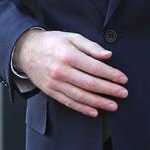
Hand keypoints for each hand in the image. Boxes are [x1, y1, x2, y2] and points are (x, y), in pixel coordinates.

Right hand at [13, 28, 127, 116]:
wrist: (26, 50)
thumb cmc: (52, 43)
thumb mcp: (71, 37)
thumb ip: (91, 46)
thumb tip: (108, 55)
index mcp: (68, 55)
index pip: (94, 68)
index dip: (111, 74)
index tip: (123, 79)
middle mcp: (61, 71)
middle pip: (89, 84)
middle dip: (109, 90)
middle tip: (123, 93)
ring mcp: (55, 83)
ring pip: (80, 96)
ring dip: (99, 102)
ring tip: (113, 105)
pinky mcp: (51, 92)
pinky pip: (69, 103)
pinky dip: (82, 109)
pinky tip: (94, 112)